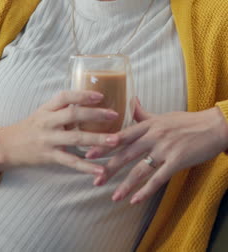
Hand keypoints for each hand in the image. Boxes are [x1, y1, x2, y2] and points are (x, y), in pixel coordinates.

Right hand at [0, 90, 118, 175]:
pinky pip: (70, 162)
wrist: (8, 146)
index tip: (101, 96)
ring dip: (97, 139)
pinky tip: (100, 170)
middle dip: (95, 115)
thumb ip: (63, 109)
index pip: (64, 97)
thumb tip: (90, 102)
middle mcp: (48, 122)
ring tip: (115, 140)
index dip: (82, 95)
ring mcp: (48, 140)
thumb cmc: (32, 127)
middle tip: (114, 115)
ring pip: (75, 138)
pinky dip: (86, 167)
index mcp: (47, 109)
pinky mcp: (50, 156)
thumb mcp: (43, 113)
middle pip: (72, 115)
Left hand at [85, 100, 227, 203]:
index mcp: (149, 124)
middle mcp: (154, 136)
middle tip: (94, 178)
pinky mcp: (177, 161)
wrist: (212, 126)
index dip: (105, 145)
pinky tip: (135, 200)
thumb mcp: (163, 115)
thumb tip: (132, 99)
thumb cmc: (187, 121)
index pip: (122, 135)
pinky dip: (146, 191)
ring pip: (140, 169)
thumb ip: (143, 113)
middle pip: (126, 153)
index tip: (88, 153)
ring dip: (125, 184)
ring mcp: (165, 149)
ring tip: (113, 196)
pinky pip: (158, 178)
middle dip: (109, 167)